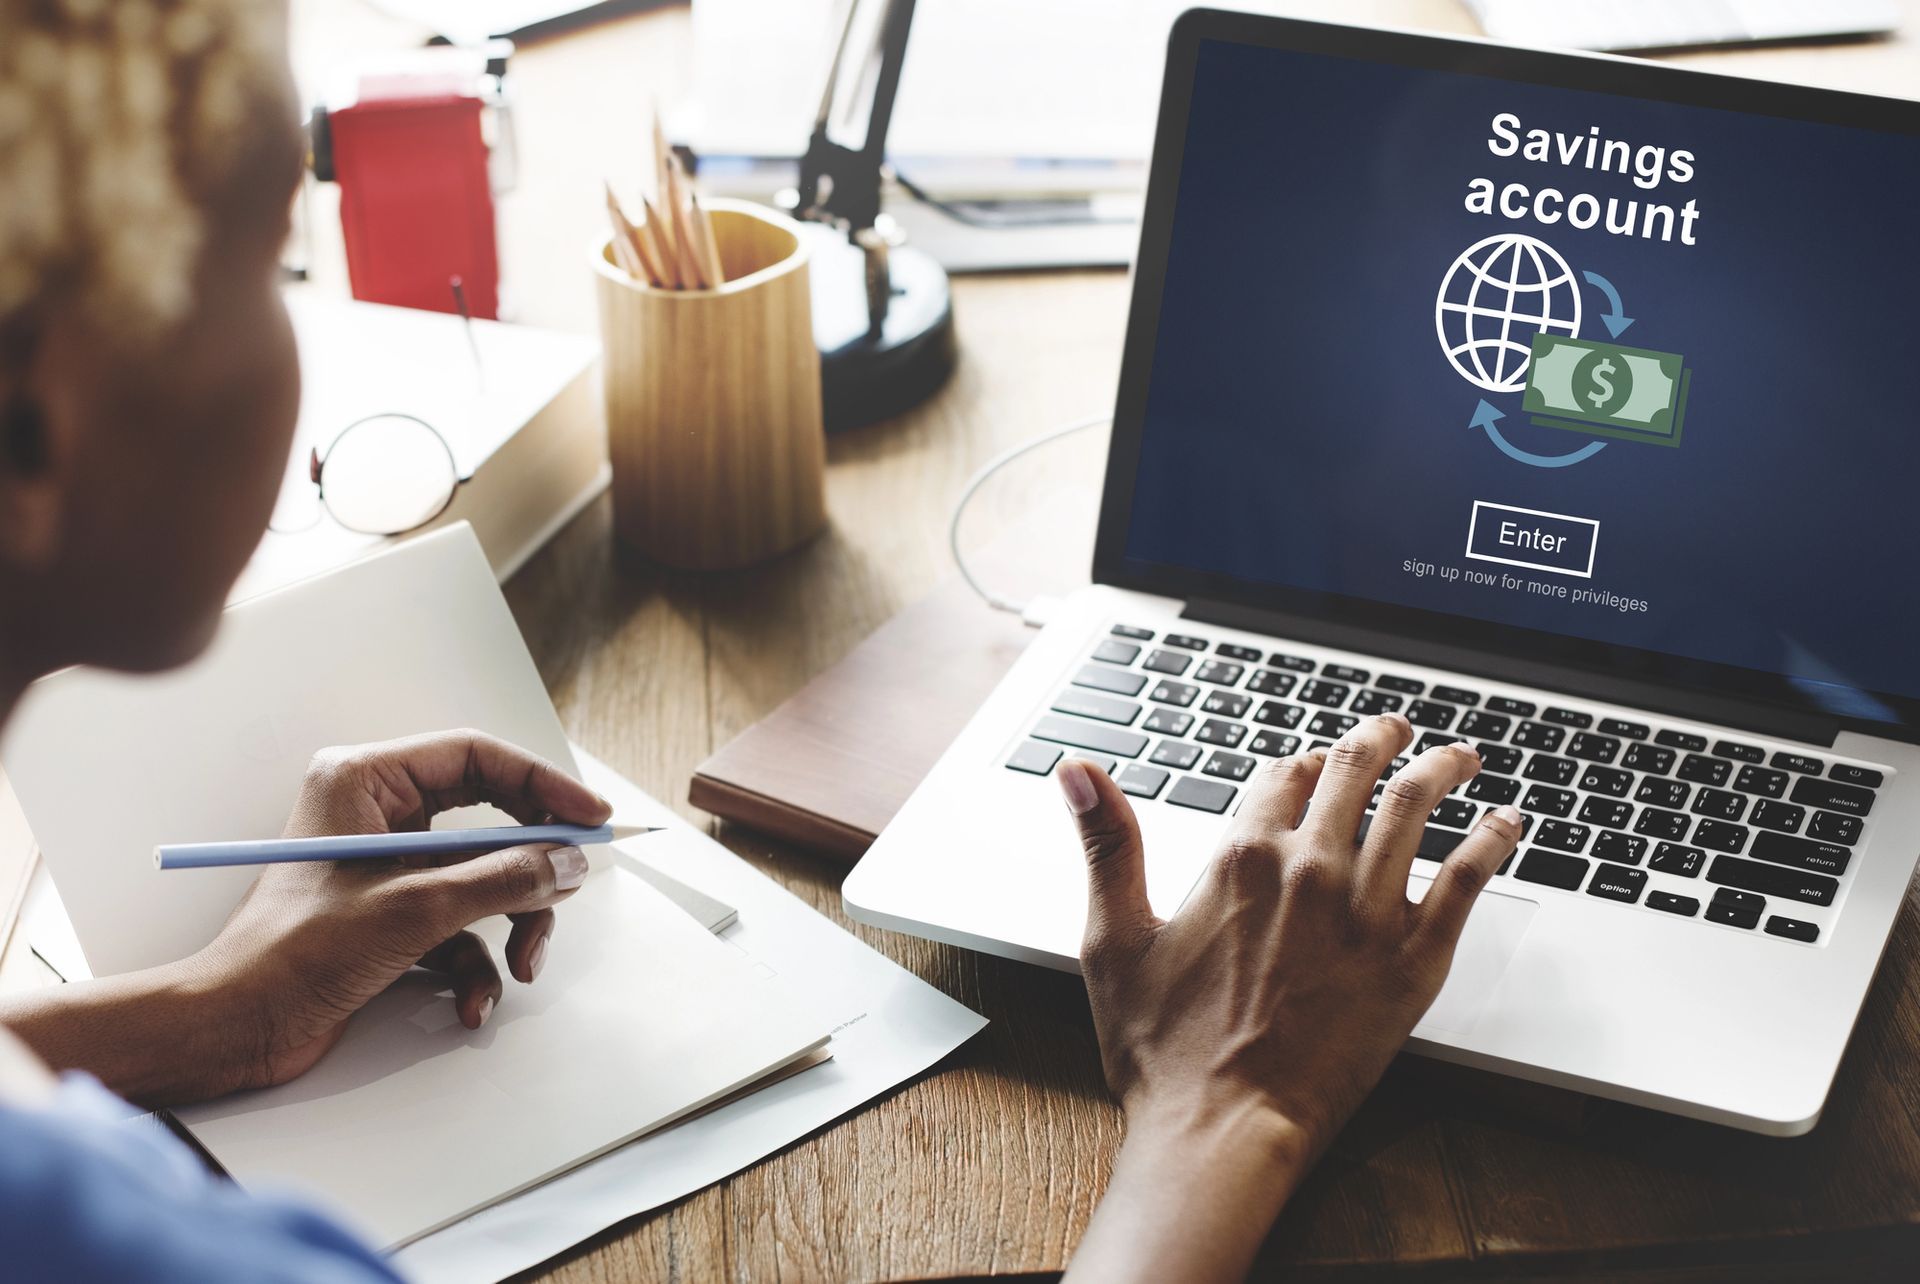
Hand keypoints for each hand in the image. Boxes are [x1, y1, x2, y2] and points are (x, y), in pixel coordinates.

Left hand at [187, 730, 611, 1093]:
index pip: (477, 757)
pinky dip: (476, 965)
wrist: (235, 1028)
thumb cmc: (291, 955)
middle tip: (568, 887)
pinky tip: (471, 1002)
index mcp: (365, 781)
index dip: (543, 785)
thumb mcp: (414, 909)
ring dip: (510, 925)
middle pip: (490, 820)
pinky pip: (461, 924)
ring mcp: (387, 866)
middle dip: (529, 868)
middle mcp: (377, 814)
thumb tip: (567, 863)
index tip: (590, 818)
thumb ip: (502, 879)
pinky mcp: (391, 914)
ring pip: (483, 877)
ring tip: (520, 965)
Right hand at [1058, 713, 1522, 1282]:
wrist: (1223, 1129)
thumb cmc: (1162, 1052)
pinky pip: (1467, 879)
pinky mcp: (1413, 959)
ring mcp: (1366, 912)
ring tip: (1459, 756)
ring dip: (1441, 768)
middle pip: (1355, 773)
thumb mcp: (1113, 938)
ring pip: (1415, 808)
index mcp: (1240, 858)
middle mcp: (1309, 870)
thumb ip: (1106, 843)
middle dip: (1378, 740)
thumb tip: (1077, 769)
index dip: (1299, 762)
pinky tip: (1508, 823)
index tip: (1312, 763)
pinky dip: (1492, 840)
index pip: (1282, 775)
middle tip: (1395, 730)